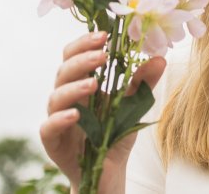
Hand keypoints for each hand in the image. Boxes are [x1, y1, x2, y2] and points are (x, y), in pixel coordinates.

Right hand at [39, 30, 165, 192]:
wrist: (107, 173)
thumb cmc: (115, 134)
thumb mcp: (133, 106)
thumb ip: (142, 83)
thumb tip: (160, 58)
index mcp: (81, 82)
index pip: (75, 55)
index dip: (85, 42)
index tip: (105, 35)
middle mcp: (66, 97)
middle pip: (64, 70)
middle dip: (82, 59)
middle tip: (103, 54)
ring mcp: (57, 118)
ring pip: (55, 96)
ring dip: (73, 87)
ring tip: (94, 84)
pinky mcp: (52, 141)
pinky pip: (48, 127)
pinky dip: (59, 119)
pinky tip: (75, 115)